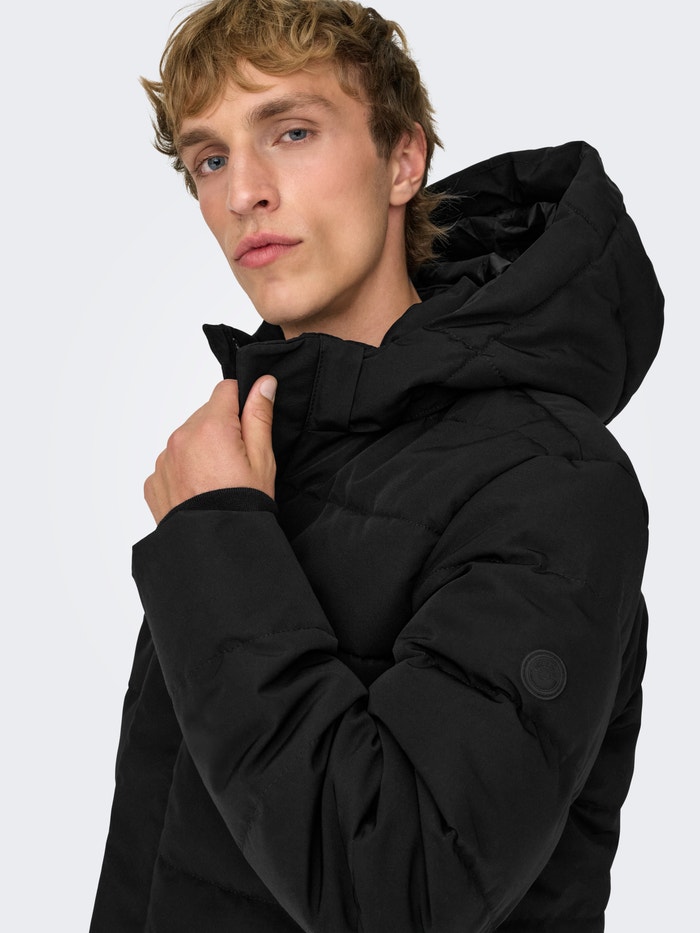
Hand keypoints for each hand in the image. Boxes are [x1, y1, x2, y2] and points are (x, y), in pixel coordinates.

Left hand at [144, 376, 276, 523]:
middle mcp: (181, 437)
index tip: (249, 427)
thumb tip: (263, 383)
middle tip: (237, 462)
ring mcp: (164, 460)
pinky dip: (184, 471)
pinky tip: (200, 491)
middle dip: (221, 429)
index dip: (242, 404)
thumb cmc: (243, 505)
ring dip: (201, 449)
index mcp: (210, 427)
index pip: (226, 390)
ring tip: (218, 480)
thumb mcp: (262, 458)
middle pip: (205, 415)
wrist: (217, 546)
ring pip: (187, 439)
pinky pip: (171, 463)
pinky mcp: (154, 481)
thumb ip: (259, 415)